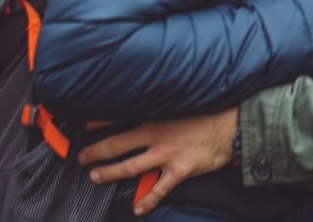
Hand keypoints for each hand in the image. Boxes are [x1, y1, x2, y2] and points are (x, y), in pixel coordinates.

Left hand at [78, 108, 237, 215]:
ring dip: (109, 173)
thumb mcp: (180, 104)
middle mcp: (156, 135)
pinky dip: (146, 200)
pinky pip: (159, 189)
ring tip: (95, 177)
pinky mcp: (179, 171)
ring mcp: (167, 155)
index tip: (83, 126)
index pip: (119, 118)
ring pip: (130, 168)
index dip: (98, 122)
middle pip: (117, 145)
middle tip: (81, 157)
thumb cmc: (207, 113)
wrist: (231, 127)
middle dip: (96, 152)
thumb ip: (159, 108)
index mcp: (155, 116)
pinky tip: (137, 209)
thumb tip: (142, 109)